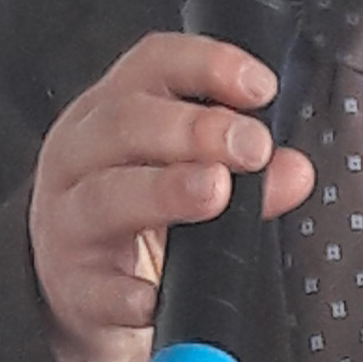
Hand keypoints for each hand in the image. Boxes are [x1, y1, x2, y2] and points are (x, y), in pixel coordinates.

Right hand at [26, 33, 314, 361]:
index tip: (260, 88)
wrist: (75, 295)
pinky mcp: (72, 289)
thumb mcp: (181, 181)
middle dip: (195, 129)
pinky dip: (127, 294)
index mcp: (110, 116)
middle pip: (125, 122)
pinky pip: (97, 290)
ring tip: (214, 192)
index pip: (152, 65)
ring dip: (165, 190)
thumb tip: (294, 170)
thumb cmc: (131, 222)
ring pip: (106, 196)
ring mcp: (69, 223)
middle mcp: (80, 158)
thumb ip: (240, 171)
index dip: (207, 65)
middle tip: (252, 147)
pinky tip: (155, 296)